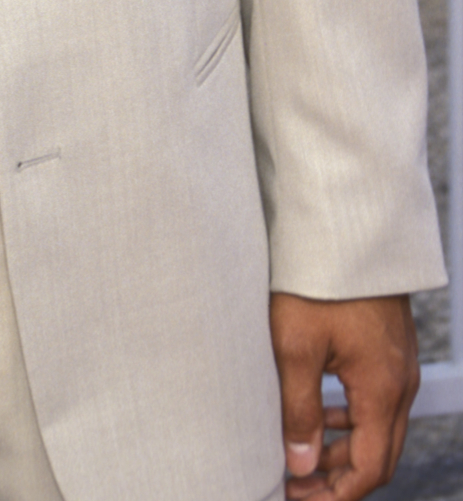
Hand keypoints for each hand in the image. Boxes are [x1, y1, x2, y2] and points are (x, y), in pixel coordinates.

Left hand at [270, 293, 419, 499]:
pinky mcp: (389, 343)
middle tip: (297, 486)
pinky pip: (377, 399)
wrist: (345, 223)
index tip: (296, 500)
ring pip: (379, 427)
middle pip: (379, 454)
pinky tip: (319, 410)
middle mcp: (400, 381)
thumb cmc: (318, 278)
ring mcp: (398, 361)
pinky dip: (351, 417)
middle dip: (339, 480)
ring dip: (344, 448)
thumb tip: (300, 464)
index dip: (334, 496)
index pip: (369, 470)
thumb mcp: (296, 346)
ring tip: (300, 453)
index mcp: (382, 389)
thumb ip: (299, 410)